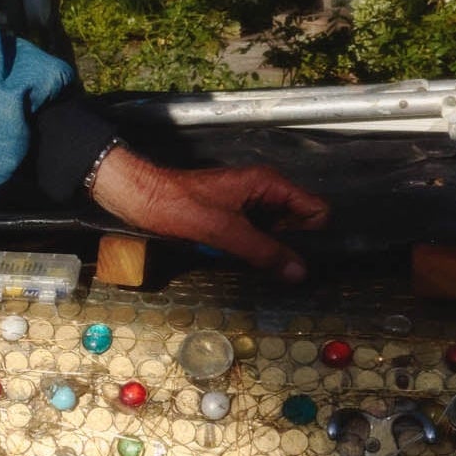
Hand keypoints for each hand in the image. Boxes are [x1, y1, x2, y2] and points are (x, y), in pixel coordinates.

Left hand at [88, 145, 329, 281]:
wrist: (139, 197)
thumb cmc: (178, 206)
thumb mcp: (224, 230)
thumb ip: (264, 251)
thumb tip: (300, 272)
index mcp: (268, 183)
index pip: (316, 209)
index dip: (314, 234)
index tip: (305, 258)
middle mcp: (263, 190)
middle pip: (299, 222)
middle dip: (293, 245)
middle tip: (283, 269)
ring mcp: (247, 202)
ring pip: (276, 231)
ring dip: (270, 249)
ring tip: (261, 267)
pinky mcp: (232, 215)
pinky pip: (255, 234)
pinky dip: (252, 247)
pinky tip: (242, 258)